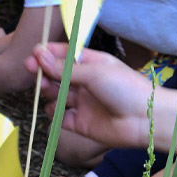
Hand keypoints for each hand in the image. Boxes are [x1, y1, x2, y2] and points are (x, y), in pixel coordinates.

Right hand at [25, 43, 153, 149]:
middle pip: (57, 75)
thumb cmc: (126, 89)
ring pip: (56, 94)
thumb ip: (65, 68)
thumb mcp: (95, 72)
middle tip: (31, 68)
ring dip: (47, 90)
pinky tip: (56, 107)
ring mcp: (83, 103)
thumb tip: (39, 55)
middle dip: (43, 71)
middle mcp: (86, 83)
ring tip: (45, 87)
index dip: (48, 53)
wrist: (146, 120)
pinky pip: (60, 117)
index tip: (34, 52)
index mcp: (93, 64)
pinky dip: (54, 112)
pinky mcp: (81, 124)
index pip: (65, 55)